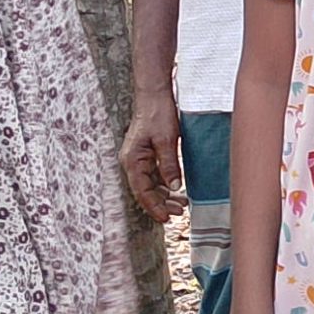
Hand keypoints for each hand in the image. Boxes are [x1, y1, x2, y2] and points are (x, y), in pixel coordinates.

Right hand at [120, 91, 185, 221]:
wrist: (155, 94)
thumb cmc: (158, 113)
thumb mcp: (166, 139)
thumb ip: (169, 164)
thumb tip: (174, 187)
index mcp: (132, 160)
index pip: (142, 191)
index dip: (154, 207)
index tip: (166, 218)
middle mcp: (131, 162)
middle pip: (145, 190)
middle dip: (161, 203)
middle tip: (180, 212)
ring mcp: (138, 158)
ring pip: (150, 184)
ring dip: (165, 195)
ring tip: (182, 204)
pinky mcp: (146, 154)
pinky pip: (153, 175)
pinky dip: (164, 184)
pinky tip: (177, 190)